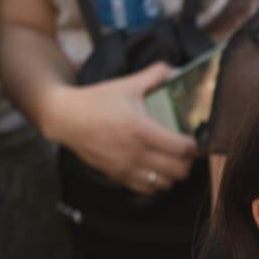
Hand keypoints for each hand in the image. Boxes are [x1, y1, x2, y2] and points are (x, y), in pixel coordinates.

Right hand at [46, 63, 197, 194]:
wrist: (64, 117)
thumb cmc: (97, 100)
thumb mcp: (127, 84)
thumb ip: (155, 75)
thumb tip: (176, 68)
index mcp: (141, 129)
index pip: (182, 148)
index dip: (193, 145)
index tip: (192, 139)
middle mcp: (135, 152)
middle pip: (178, 170)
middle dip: (187, 162)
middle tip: (185, 152)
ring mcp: (125, 167)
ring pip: (164, 184)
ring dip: (173, 175)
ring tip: (172, 162)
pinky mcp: (116, 176)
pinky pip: (146, 189)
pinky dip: (156, 183)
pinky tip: (156, 170)